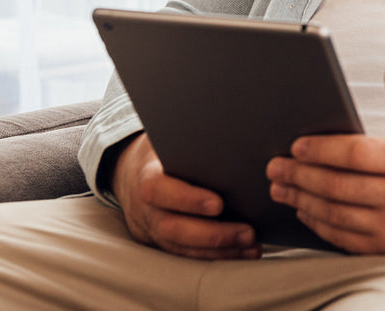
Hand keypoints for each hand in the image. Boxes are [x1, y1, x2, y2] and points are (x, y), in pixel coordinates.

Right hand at [111, 132, 259, 258]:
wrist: (132, 173)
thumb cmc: (165, 152)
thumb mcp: (172, 139)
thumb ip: (193, 140)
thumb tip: (235, 127)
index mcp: (146, 176)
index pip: (159, 190)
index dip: (187, 199)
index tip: (219, 204)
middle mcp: (146, 208)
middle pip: (172, 228)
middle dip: (212, 234)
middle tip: (248, 232)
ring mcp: (152, 229)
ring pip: (181, 248)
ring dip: (219, 251)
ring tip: (251, 246)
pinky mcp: (162, 243)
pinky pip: (187, 255)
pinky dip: (216, 256)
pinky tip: (243, 252)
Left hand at [266, 64, 384, 254]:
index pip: (358, 154)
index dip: (323, 149)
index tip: (296, 144)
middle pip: (338, 186)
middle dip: (300, 174)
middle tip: (274, 165)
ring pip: (335, 214)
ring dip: (301, 199)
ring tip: (280, 185)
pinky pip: (343, 238)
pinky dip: (318, 223)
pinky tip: (303, 208)